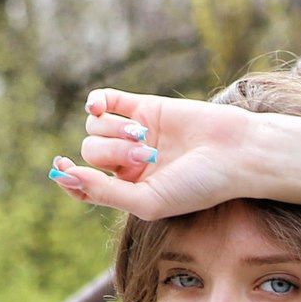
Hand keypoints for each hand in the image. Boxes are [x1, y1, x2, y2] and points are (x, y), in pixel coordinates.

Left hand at [47, 87, 258, 220]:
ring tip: (146, 136)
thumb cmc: (200, 185)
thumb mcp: (149, 201)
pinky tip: (97, 106)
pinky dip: (96, 101)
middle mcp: (131, 162)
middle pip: (91, 152)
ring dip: (115, 131)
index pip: (85, 184)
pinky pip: (104, 100)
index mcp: (132, 190)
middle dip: (112, 153)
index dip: (70, 178)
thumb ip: (105, 193)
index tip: (64, 170)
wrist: (236, 153)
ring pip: (96, 126)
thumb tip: (66, 176)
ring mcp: (137, 133)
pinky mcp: (145, 107)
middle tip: (147, 156)